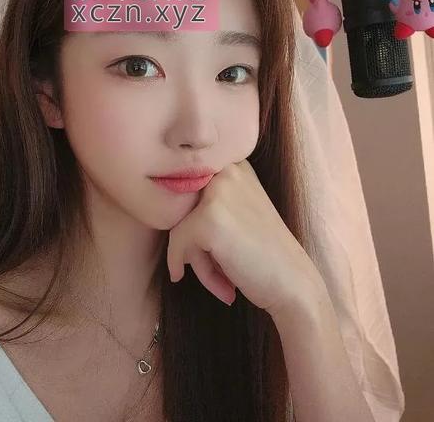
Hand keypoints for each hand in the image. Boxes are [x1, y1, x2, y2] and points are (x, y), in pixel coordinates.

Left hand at [166, 159, 323, 315]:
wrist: (295, 285)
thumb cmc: (263, 254)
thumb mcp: (237, 213)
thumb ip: (205, 203)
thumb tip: (158, 207)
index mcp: (235, 166)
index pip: (188, 189)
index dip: (190, 221)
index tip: (208, 246)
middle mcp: (227, 171)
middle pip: (181, 207)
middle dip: (193, 241)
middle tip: (219, 267)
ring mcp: (217, 192)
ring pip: (177, 226)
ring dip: (196, 258)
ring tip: (225, 277)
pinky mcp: (208, 219)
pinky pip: (177, 243)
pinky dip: (187, 266)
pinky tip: (222, 286)